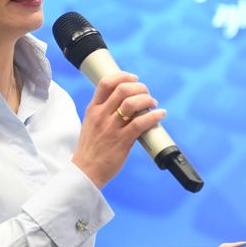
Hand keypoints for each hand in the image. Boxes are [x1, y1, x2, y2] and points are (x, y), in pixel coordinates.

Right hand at [72, 71, 165, 187]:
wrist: (85, 171)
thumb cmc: (91, 148)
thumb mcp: (91, 123)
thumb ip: (104, 112)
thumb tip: (126, 102)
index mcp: (93, 109)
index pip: (106, 83)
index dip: (123, 76)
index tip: (134, 78)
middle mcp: (101, 115)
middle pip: (122, 89)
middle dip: (139, 87)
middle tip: (146, 93)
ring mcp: (111, 128)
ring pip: (131, 104)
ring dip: (147, 100)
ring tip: (153, 104)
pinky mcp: (122, 141)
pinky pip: (140, 123)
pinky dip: (153, 116)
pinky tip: (160, 115)